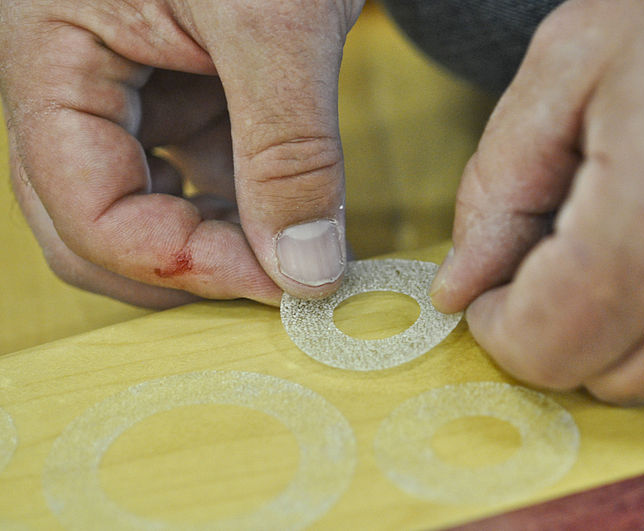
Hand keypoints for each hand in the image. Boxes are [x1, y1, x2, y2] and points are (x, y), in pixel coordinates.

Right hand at [0, 0, 363, 307]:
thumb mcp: (276, 19)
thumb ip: (288, 151)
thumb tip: (305, 271)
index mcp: (52, 57)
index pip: (84, 213)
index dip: (178, 265)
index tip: (278, 284)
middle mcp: (74, 83)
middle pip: (96, 227)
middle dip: (184, 269)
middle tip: (278, 282)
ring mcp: (126, 89)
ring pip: (149, 206)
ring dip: (216, 242)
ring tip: (294, 247)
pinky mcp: (178, 87)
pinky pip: (195, 169)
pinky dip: (240, 201)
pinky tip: (291, 206)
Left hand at [430, 0, 643, 402]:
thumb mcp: (565, 68)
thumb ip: (495, 188)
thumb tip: (459, 290)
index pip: (542, 347)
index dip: (498, 322)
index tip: (499, 278)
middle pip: (597, 377)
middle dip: (556, 324)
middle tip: (565, 243)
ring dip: (620, 325)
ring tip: (637, 231)